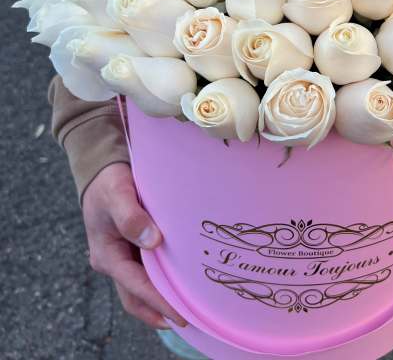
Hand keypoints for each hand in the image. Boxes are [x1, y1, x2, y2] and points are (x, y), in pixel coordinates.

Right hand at [82, 162, 187, 329]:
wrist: (102, 171)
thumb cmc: (109, 183)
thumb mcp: (117, 195)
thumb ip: (132, 218)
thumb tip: (154, 241)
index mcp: (107, 255)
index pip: (136, 286)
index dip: (158, 301)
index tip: (180, 314)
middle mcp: (114, 261)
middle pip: (136, 297)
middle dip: (159, 312)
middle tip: (188, 321)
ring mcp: (123, 257)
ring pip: (142, 288)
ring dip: (161, 300)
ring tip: (188, 309)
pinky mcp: (133, 249)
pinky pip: (147, 272)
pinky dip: (162, 282)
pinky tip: (181, 283)